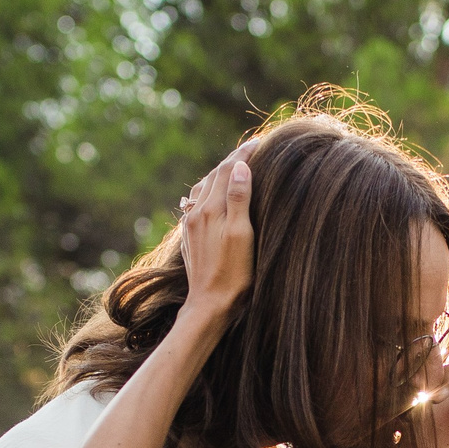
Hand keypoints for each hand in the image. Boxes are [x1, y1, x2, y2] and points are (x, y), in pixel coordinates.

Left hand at [178, 153, 253, 319]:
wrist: (209, 305)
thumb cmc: (234, 274)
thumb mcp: (242, 234)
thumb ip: (239, 199)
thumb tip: (239, 167)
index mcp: (212, 209)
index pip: (228, 170)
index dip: (243, 154)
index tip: (258, 142)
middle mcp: (197, 213)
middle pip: (214, 176)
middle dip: (232, 161)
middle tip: (250, 149)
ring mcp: (191, 225)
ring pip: (203, 188)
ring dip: (218, 174)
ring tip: (233, 168)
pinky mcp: (190, 237)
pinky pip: (197, 203)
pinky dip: (209, 191)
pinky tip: (214, 196)